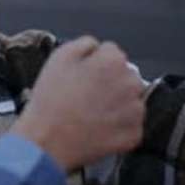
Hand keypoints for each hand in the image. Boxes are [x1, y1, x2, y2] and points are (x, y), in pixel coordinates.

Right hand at [11, 36, 144, 171]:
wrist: (48, 141)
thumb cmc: (51, 98)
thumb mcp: (59, 57)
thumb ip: (85, 43)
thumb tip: (98, 46)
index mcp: (113, 61)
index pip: (112, 53)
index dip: (95, 63)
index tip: (84, 75)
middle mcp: (131, 83)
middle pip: (125, 76)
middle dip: (111, 82)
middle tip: (87, 95)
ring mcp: (135, 111)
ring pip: (130, 100)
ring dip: (117, 103)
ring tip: (92, 113)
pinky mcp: (135, 135)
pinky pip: (131, 124)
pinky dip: (118, 126)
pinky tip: (99, 127)